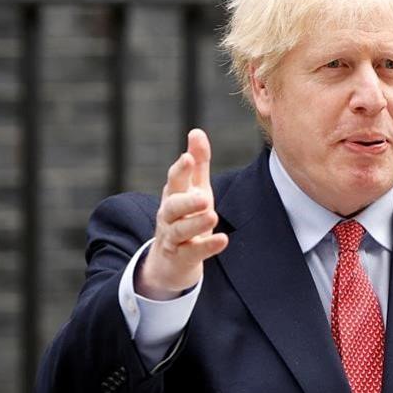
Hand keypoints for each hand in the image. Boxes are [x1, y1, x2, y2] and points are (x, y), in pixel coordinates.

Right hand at [136, 129, 229, 299]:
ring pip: (180, 230)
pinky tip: (222, 239)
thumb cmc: (186, 217)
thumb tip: (196, 131)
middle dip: (186, 201)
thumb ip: (198, 163)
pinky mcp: (182, 258)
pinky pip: (193, 252)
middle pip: (173, 207)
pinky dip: (207, 246)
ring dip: (195, 223)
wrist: (170, 261)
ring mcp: (174, 238)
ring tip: (212, 216)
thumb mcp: (194, 189)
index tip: (189, 158)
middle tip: (203, 197)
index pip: (174, 180)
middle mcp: (169, 216)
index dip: (181, 170)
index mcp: (174, 195)